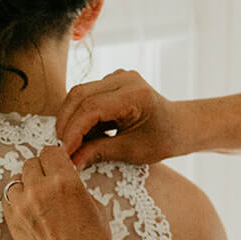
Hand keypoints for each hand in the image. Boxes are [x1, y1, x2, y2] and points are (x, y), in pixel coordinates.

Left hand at [1, 144, 112, 239]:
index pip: (51, 151)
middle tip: (51, 185)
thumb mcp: (97, 209)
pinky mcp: (11, 222)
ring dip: (27, 186)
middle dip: (42, 171)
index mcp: (66, 182)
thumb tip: (65, 179)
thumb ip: (77, 187)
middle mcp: (40, 190)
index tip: (59, 166)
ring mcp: (22, 207)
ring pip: (16, 180)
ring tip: (40, 201)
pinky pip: (8, 200)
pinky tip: (32, 214)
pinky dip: (18, 202)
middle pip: (31, 162)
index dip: (56, 158)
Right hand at [55, 70, 187, 167]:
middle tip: (62, 149)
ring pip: (79, 94)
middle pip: (80, 95)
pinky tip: (82, 135)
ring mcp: (117, 77)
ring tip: (70, 144)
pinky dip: (79, 116)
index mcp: (135, 94)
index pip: (92, 108)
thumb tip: (71, 162)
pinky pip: (86, 96)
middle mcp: (124, 79)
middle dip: (66, 123)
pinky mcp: (111, 82)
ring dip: (70, 119)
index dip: (73, 131)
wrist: (179, 125)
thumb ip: (99, 153)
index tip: (64, 152)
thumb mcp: (132, 151)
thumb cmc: (162, 139)